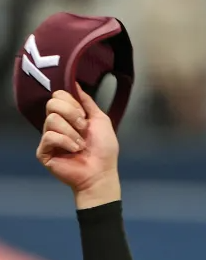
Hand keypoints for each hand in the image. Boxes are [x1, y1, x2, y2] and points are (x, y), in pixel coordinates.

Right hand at [36, 84, 120, 208]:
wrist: (101, 174)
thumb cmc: (104, 151)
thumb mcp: (101, 120)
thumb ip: (88, 102)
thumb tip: (76, 84)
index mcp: (69, 117)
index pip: (59, 96)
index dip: (72, 103)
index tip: (84, 117)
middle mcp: (57, 125)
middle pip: (52, 104)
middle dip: (72, 114)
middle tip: (83, 129)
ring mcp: (49, 138)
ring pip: (52, 119)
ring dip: (72, 132)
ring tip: (81, 145)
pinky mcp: (44, 151)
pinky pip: (50, 136)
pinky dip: (66, 142)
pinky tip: (75, 151)